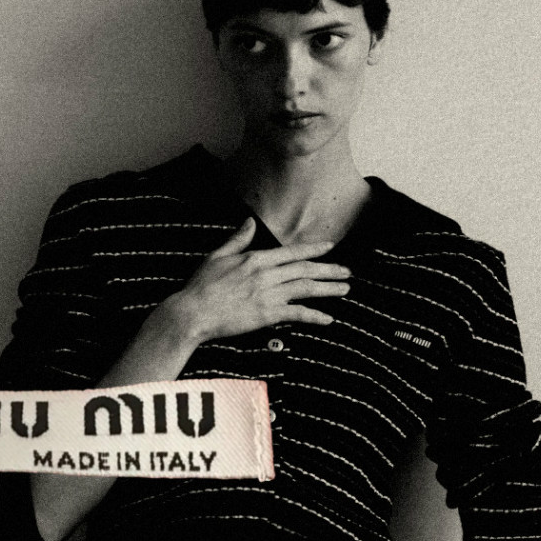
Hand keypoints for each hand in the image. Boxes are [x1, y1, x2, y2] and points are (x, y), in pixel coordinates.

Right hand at [162, 217, 350, 344]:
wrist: (192, 313)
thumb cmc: (200, 287)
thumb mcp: (217, 257)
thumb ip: (237, 239)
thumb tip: (249, 222)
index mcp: (255, 258)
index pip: (291, 252)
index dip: (313, 249)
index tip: (329, 248)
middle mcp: (266, 274)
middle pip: (305, 269)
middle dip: (329, 270)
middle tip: (347, 272)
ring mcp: (268, 294)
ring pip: (306, 288)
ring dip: (328, 288)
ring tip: (345, 289)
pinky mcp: (267, 314)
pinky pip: (297, 313)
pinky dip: (315, 315)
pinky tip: (328, 318)